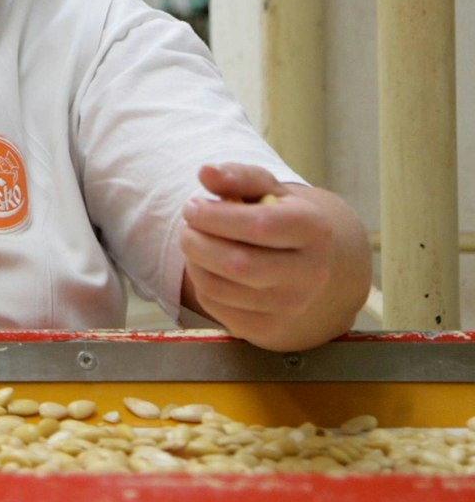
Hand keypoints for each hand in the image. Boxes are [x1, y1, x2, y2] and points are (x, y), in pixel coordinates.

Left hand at [179, 163, 370, 350]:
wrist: (310, 269)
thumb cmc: (280, 220)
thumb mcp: (267, 190)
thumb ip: (237, 176)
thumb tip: (205, 172)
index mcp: (314, 230)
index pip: (260, 225)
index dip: (216, 216)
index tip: (193, 207)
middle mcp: (310, 273)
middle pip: (238, 263)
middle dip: (197, 242)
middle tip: (187, 228)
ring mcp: (291, 306)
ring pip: (219, 287)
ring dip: (193, 262)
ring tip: (195, 244)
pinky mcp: (267, 329)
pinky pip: (215, 307)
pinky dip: (200, 283)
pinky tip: (208, 268)